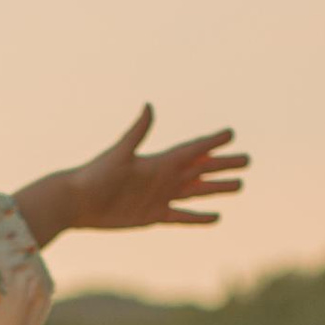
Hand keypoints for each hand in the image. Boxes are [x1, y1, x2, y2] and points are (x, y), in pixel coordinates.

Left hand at [14, 108, 246, 245]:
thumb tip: (149, 107)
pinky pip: (181, 216)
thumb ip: (137, 132)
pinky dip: (198, 218)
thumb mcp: (118, 154)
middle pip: (201, 169)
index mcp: (158, 161)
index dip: (212, 141)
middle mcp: (163, 177)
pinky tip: (216, 217)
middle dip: (224, 164)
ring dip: (217, 189)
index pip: (192, 149)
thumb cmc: (94, 175)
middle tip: (248, 160)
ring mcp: (160, 196)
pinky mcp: (153, 216)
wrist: (76, 202)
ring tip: (240, 185)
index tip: (231, 133)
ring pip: (196, 192)